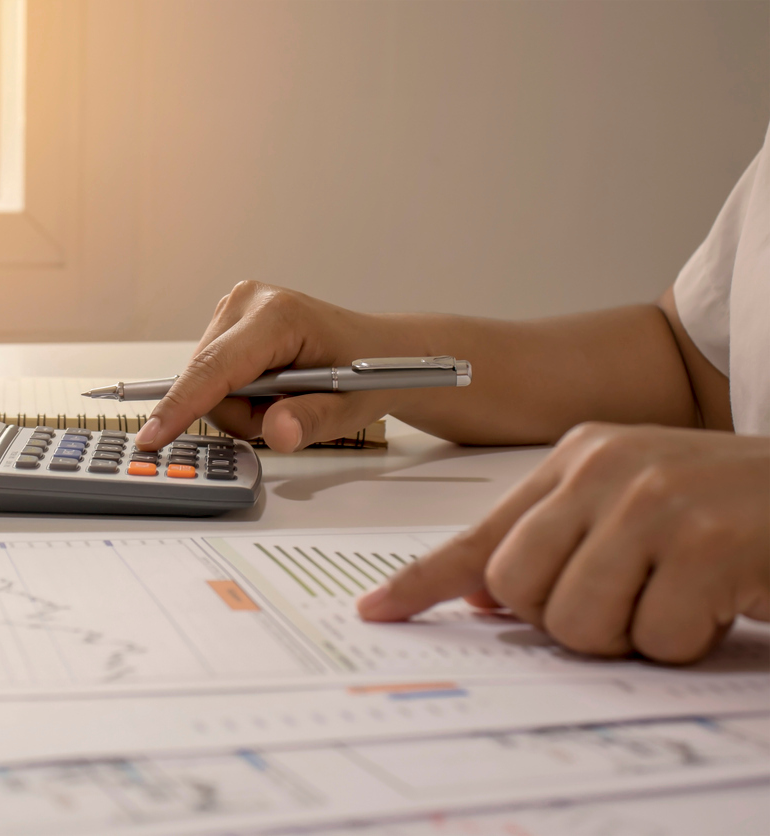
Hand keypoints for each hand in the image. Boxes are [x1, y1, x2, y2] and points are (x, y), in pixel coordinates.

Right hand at [136, 281, 420, 450]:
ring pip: (206, 383)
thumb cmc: (367, 373)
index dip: (182, 406)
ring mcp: (233, 309)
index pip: (215, 369)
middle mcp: (246, 302)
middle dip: (242, 412)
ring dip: (242, 405)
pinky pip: (211, 376)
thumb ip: (311, 420)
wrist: (378, 352)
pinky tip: (270, 386)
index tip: (153, 436)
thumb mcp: (350, 408)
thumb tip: (277, 431)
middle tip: (289, 410)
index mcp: (277, 315)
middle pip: (207, 382)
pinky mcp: (226, 323)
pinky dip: (239, 393)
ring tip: (285, 397)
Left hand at [357, 423, 769, 663]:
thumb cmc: (729, 506)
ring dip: (630, 634)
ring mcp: (654, 502)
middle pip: (515, 589)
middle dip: (563, 620)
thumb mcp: (632, 505)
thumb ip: (556, 540)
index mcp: (578, 458)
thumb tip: (483, 596)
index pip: (480, 533)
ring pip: (575, 620)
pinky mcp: (706, 544)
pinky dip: (686, 640)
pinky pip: (655, 637)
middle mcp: (606, 470)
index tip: (377, 610)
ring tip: (675, 597)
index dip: (423, 580)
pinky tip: (717, 601)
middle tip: (625, 602)